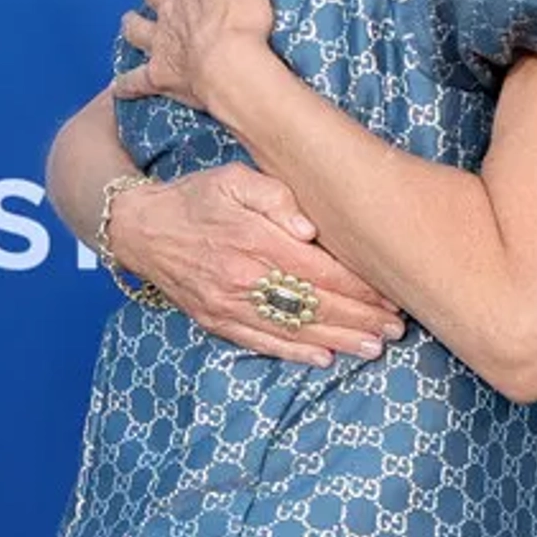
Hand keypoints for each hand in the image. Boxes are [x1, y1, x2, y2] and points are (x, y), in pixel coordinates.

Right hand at [109, 161, 407, 366]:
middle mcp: (244, 278)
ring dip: (338, 341)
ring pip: (293, 329)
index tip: (391, 294)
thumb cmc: (197, 198)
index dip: (360, 288)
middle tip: (396, 328)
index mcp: (255, 240)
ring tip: (374, 348)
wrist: (140, 228)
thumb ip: (275, 196)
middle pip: (315, 305)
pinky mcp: (217, 321)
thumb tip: (310, 228)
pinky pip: (261, 343)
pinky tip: (324, 359)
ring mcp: (229, 304)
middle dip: (360, 319)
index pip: (321, 270)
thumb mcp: (234, 177)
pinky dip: (295, 354)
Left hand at [112, 0, 276, 112]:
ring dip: (134, 25)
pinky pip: (135, 81)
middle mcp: (171, 7)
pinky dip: (127, 84)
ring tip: (136, 24)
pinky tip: (121, 87)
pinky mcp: (160, 76)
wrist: (231, 66)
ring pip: (136, 28)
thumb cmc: (242, 18)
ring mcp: (161, 42)